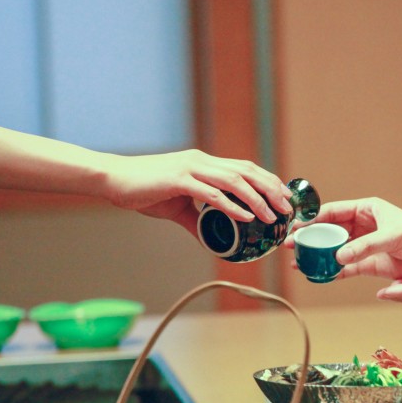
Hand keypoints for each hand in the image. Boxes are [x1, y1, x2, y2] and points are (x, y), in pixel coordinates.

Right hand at [101, 150, 291, 235]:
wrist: (113, 180)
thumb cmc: (142, 189)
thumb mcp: (176, 207)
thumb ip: (196, 220)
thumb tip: (211, 240)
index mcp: (204, 164)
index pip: (244, 167)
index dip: (267, 180)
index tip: (284, 196)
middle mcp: (202, 161)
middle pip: (246, 171)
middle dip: (270, 188)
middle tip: (287, 207)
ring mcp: (191, 168)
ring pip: (234, 180)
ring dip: (257, 198)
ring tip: (272, 214)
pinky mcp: (179, 180)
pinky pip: (212, 194)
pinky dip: (232, 205)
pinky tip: (246, 217)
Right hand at [302, 198, 401, 281]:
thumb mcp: (394, 237)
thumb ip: (366, 246)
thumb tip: (339, 256)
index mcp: (369, 208)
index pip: (334, 211)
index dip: (313, 219)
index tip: (296, 227)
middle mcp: (365, 225)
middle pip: (330, 231)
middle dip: (310, 238)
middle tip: (291, 247)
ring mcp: (366, 245)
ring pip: (335, 249)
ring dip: (318, 256)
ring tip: (299, 263)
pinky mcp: (371, 264)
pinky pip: (346, 267)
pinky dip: (332, 272)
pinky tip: (318, 275)